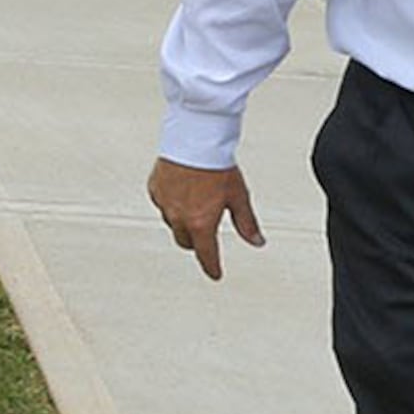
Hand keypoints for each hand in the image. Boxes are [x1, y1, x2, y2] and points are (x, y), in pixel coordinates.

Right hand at [149, 158, 263, 280]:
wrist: (195, 139)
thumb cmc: (217, 165)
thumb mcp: (238, 196)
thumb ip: (247, 223)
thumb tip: (257, 241)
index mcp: (201, 223)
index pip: (206, 255)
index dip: (212, 267)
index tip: (215, 273)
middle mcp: (179, 218)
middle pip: (186, 242)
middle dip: (196, 242)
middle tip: (205, 235)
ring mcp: (164, 204)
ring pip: (172, 223)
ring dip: (182, 222)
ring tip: (194, 205)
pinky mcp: (155, 189)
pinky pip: (162, 204)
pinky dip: (171, 203)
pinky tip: (181, 192)